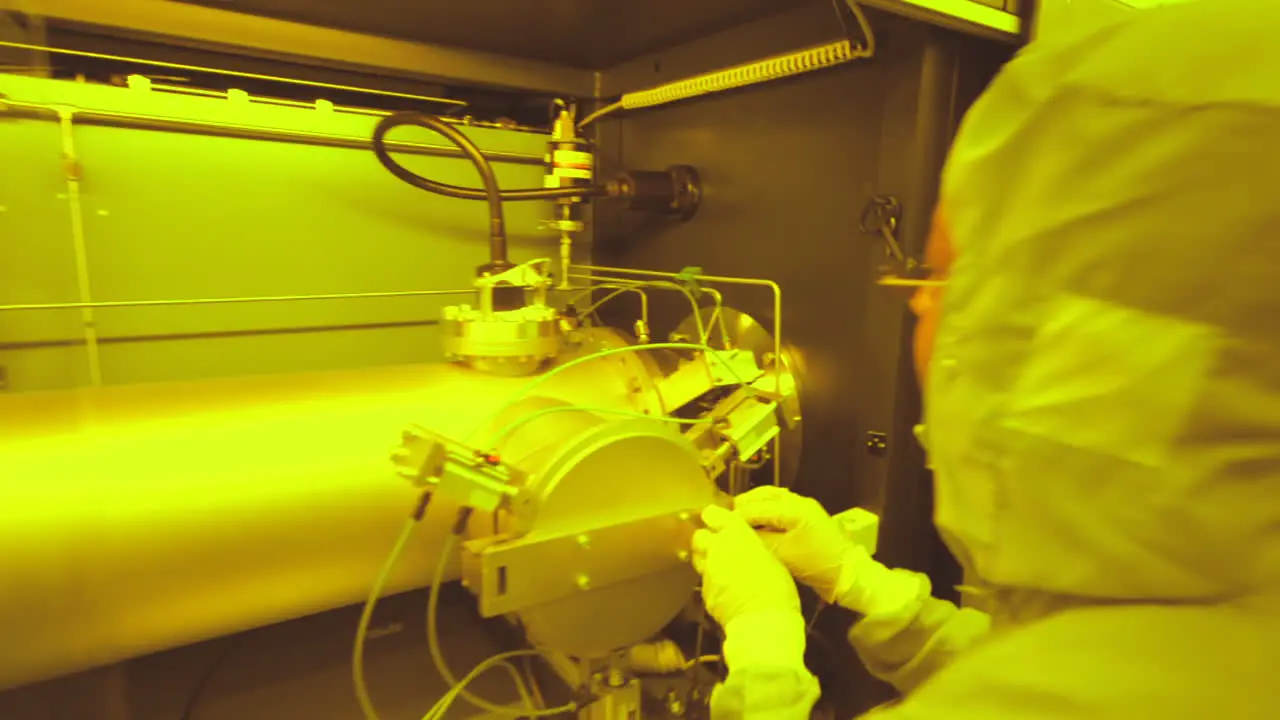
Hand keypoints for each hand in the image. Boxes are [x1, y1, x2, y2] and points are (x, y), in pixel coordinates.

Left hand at [691, 505, 799, 629]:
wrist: (762, 621)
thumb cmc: (777, 588)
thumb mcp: (772, 559)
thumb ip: (753, 548)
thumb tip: (747, 548)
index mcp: (737, 535)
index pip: (714, 514)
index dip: (713, 516)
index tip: (715, 519)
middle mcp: (717, 549)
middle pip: (699, 536)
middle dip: (705, 539)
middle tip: (718, 545)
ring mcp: (708, 570)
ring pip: (698, 557)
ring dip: (705, 559)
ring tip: (720, 567)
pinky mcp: (704, 591)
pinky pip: (704, 581)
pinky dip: (712, 582)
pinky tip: (724, 589)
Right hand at [732, 486, 863, 607]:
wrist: (847, 572)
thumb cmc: (815, 564)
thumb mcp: (783, 554)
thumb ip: (759, 540)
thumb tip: (738, 534)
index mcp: (792, 509)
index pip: (756, 508)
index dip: (736, 516)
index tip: (720, 524)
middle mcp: (798, 501)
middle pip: (764, 495)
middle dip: (744, 505)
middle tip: (726, 517)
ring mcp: (805, 506)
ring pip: (773, 496)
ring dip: (755, 504)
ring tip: (740, 516)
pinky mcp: (808, 514)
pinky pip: (782, 503)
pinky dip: (767, 507)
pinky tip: (759, 520)